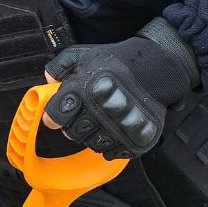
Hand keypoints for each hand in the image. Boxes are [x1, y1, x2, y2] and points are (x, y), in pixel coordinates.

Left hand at [42, 18, 199, 160]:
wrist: (160, 67)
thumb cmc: (121, 60)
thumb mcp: (87, 54)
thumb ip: (61, 66)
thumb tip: (47, 82)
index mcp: (83, 91)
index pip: (56, 116)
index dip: (54, 116)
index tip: (57, 115)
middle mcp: (98, 111)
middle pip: (71, 133)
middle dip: (74, 125)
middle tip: (85, 114)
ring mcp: (117, 127)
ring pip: (90, 144)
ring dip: (93, 135)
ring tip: (102, 120)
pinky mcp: (133, 139)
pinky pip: (111, 153)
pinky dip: (110, 144)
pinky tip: (115, 129)